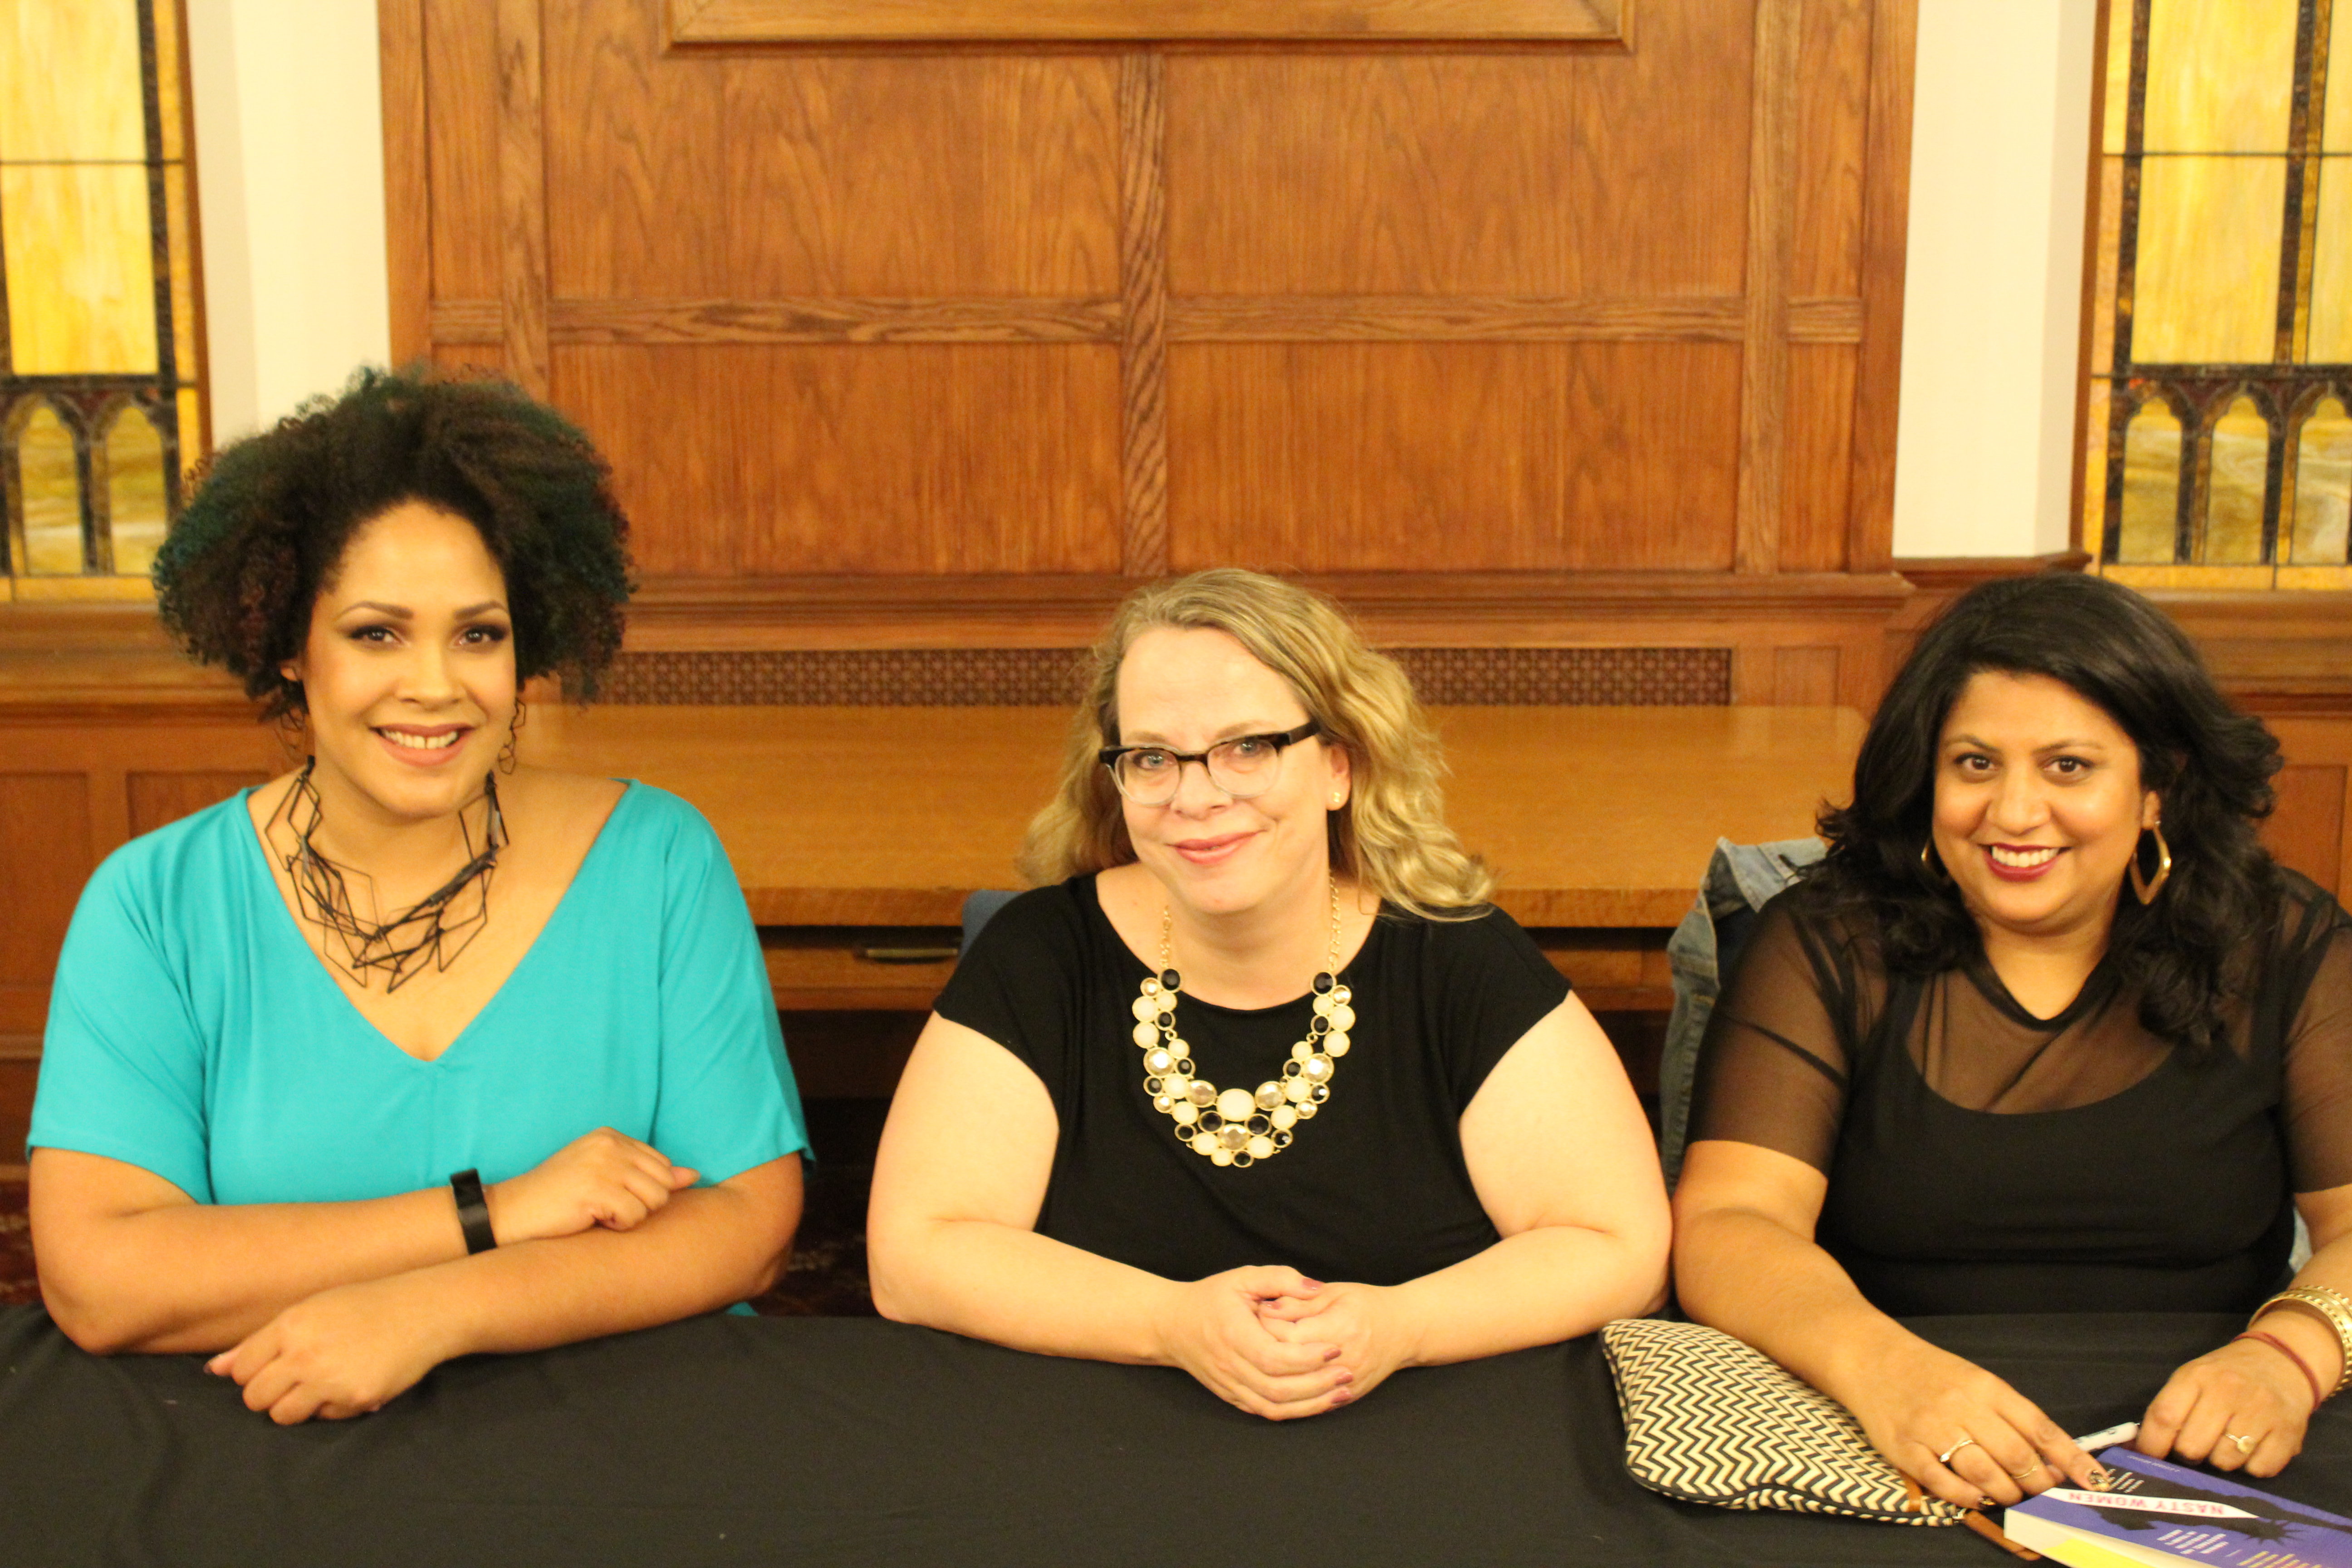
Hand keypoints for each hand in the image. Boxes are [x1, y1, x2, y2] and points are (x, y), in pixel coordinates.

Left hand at [206, 1276, 454, 1423]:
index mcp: (290, 1326)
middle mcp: (304, 1353)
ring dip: (295, 1406)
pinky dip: (332, 1407)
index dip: (253, 1373)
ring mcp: (329, 1379)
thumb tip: (214, 1370)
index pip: (241, 1370)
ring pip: (282, 1416)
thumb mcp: (310, 1311)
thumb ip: (260, 1342)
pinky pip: (323, 1418)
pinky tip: (350, 1384)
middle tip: (296, 1380)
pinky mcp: (354, 1398)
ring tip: (319, 1386)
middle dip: (269, 1395)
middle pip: (255, 1398)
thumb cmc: (363, 1306)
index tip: (275, 1366)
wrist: (422, 1310)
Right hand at [485, 1128, 697, 1244]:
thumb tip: (695, 1175)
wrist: (512, 1213)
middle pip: (665, 1183)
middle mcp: (610, 1145)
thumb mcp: (605, 1177)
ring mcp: (603, 1165)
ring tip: (600, 1213)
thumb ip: (648, 1174)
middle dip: (643, 1204)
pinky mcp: (596, 1190)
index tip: (613, 1195)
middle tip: (608, 1207)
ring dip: (631, 1217)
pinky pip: (634, 1217)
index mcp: (611, 1136)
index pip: (663, 1164)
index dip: (645, 1190)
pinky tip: (592, 1220)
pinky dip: (617, 1226)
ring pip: (655, 1201)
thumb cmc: (558, 1198)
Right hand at [1150, 1267, 1351, 1420]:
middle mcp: (1230, 1366)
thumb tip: (1316, 1287)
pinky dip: (1293, 1412)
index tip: (1335, 1347)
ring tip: (1342, 1394)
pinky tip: (1318, 1403)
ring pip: (1273, 1407)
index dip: (1308, 1357)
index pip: (1275, 1357)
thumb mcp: (1242, 1277)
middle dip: (1318, 1384)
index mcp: (1233, 1335)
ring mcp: (1230, 1386)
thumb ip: (1279, 1279)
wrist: (1171, 1326)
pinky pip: (1265, 1412)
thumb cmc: (1210, 1298)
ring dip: (1311, 1405)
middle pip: (1278, 1388)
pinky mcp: (1232, 1397)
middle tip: (1348, 1372)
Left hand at [1257, 1281, 1417, 1406]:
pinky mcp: (1347, 1396)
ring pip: (1297, 1391)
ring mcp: (1347, 1382)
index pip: (1289, 1335)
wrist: (1404, 1330)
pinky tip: (1275, 1381)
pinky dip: (1290, 1395)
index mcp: (1341, 1327)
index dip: (1266, 1325)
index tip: (1255, 1312)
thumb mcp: (1334, 1292)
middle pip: (1290, 1364)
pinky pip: (1311, 1404)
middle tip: (1251, 1335)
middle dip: (1266, 1349)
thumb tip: (1267, 1308)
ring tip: (1262, 1356)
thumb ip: (1300, 1300)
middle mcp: (1345, 1359)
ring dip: (1274, 1375)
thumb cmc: (1366, 1304)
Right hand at [1839, 1335, 2106, 1508]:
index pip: (2038, 1427)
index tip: (2093, 1481)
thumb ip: (2011, 1417)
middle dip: (2037, 1483)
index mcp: (1985, 1387)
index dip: (2070, 1458)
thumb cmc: (1930, 1373)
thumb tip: (2051, 1461)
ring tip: (2009, 1496)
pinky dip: (1965, 1497)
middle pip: (2015, 1455)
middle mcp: (1960, 1406)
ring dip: (2005, 1493)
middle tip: (2041, 1493)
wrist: (1870, 1357)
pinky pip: (1943, 1482)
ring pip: (1983, 1473)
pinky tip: (1975, 1498)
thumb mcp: (1975, 1382)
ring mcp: (1931, 1428)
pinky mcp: (1904, 1447)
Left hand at [2136, 1338, 2314, 1477]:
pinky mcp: (2289, 1432)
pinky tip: (2253, 1447)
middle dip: (2188, 1455)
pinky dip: (2252, 1466)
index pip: (2164, 1417)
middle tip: (2197, 1445)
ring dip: (2221, 1461)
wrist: (2283, 1361)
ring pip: (2224, 1462)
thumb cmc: (2228, 1374)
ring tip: (2227, 1442)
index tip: (2149, 1458)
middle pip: (2192, 1447)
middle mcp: (2228, 1391)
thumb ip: (2169, 1408)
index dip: (2151, 1445)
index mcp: (2197, 1376)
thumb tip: (2139, 1448)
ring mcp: (2261, 1412)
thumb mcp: (2193, 1377)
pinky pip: (2259, 1469)